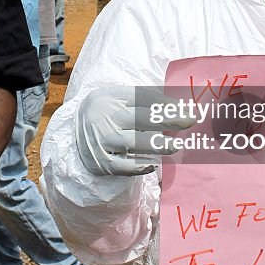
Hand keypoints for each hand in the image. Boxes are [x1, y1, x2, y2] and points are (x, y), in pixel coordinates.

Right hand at [75, 85, 196, 176]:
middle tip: (191, 121)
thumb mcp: (120, 100)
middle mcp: (104, 117)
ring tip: (175, 145)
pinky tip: (152, 165)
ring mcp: (101, 140)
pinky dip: (139, 166)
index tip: (188, 108)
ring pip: (134, 143)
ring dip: (158, 144)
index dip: (166, 104)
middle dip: (170, 119)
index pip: (142, 98)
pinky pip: (123, 167)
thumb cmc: (108, 114)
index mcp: (111, 98)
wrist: (73, 133)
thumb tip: (181, 105)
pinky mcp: (100, 162)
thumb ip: (147, 101)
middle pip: (141, 118)